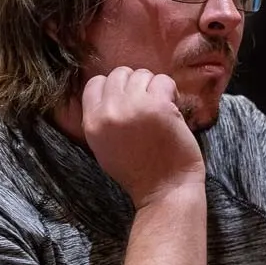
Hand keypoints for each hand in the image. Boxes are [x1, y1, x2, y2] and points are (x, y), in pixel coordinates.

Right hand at [81, 67, 205, 208]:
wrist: (165, 190)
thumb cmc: (138, 171)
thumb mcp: (103, 146)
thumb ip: (102, 117)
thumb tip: (112, 90)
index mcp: (91, 123)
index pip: (95, 83)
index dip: (114, 88)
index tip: (128, 101)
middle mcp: (109, 112)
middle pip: (119, 74)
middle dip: (136, 85)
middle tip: (148, 105)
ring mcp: (133, 107)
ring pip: (142, 74)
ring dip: (154, 88)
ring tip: (161, 109)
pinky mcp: (158, 106)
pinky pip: (164, 81)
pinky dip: (171, 92)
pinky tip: (173, 110)